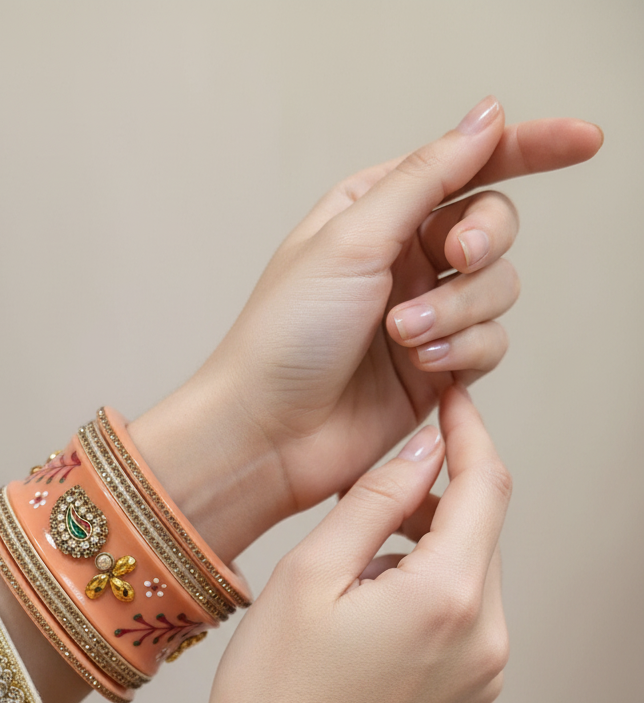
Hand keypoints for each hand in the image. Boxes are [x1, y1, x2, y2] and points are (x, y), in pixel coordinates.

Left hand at [132, 99, 599, 560]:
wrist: (268, 433)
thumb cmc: (285, 337)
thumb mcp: (351, 238)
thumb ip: (425, 177)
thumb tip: (485, 119)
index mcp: (376, 210)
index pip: (466, 163)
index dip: (530, 147)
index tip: (583, 141)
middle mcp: (404, 258)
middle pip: (493, 225)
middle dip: (483, 240)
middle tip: (455, 256)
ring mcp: (424, 313)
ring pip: (497, 289)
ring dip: (457, 310)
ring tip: (403, 337)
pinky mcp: (437, 367)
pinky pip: (489, 344)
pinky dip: (461, 352)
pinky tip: (420, 366)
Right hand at [165, 385, 510, 702]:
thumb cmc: (272, 693)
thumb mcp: (309, 573)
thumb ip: (376, 497)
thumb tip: (426, 445)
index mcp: (448, 596)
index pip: (486, 484)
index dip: (467, 432)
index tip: (445, 401)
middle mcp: (488, 639)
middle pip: (481, 533)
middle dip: (436, 501)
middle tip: (368, 501)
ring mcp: (487, 679)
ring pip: (473, 580)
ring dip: (429, 556)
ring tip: (353, 582)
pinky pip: (468, 628)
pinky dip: (431, 604)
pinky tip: (370, 627)